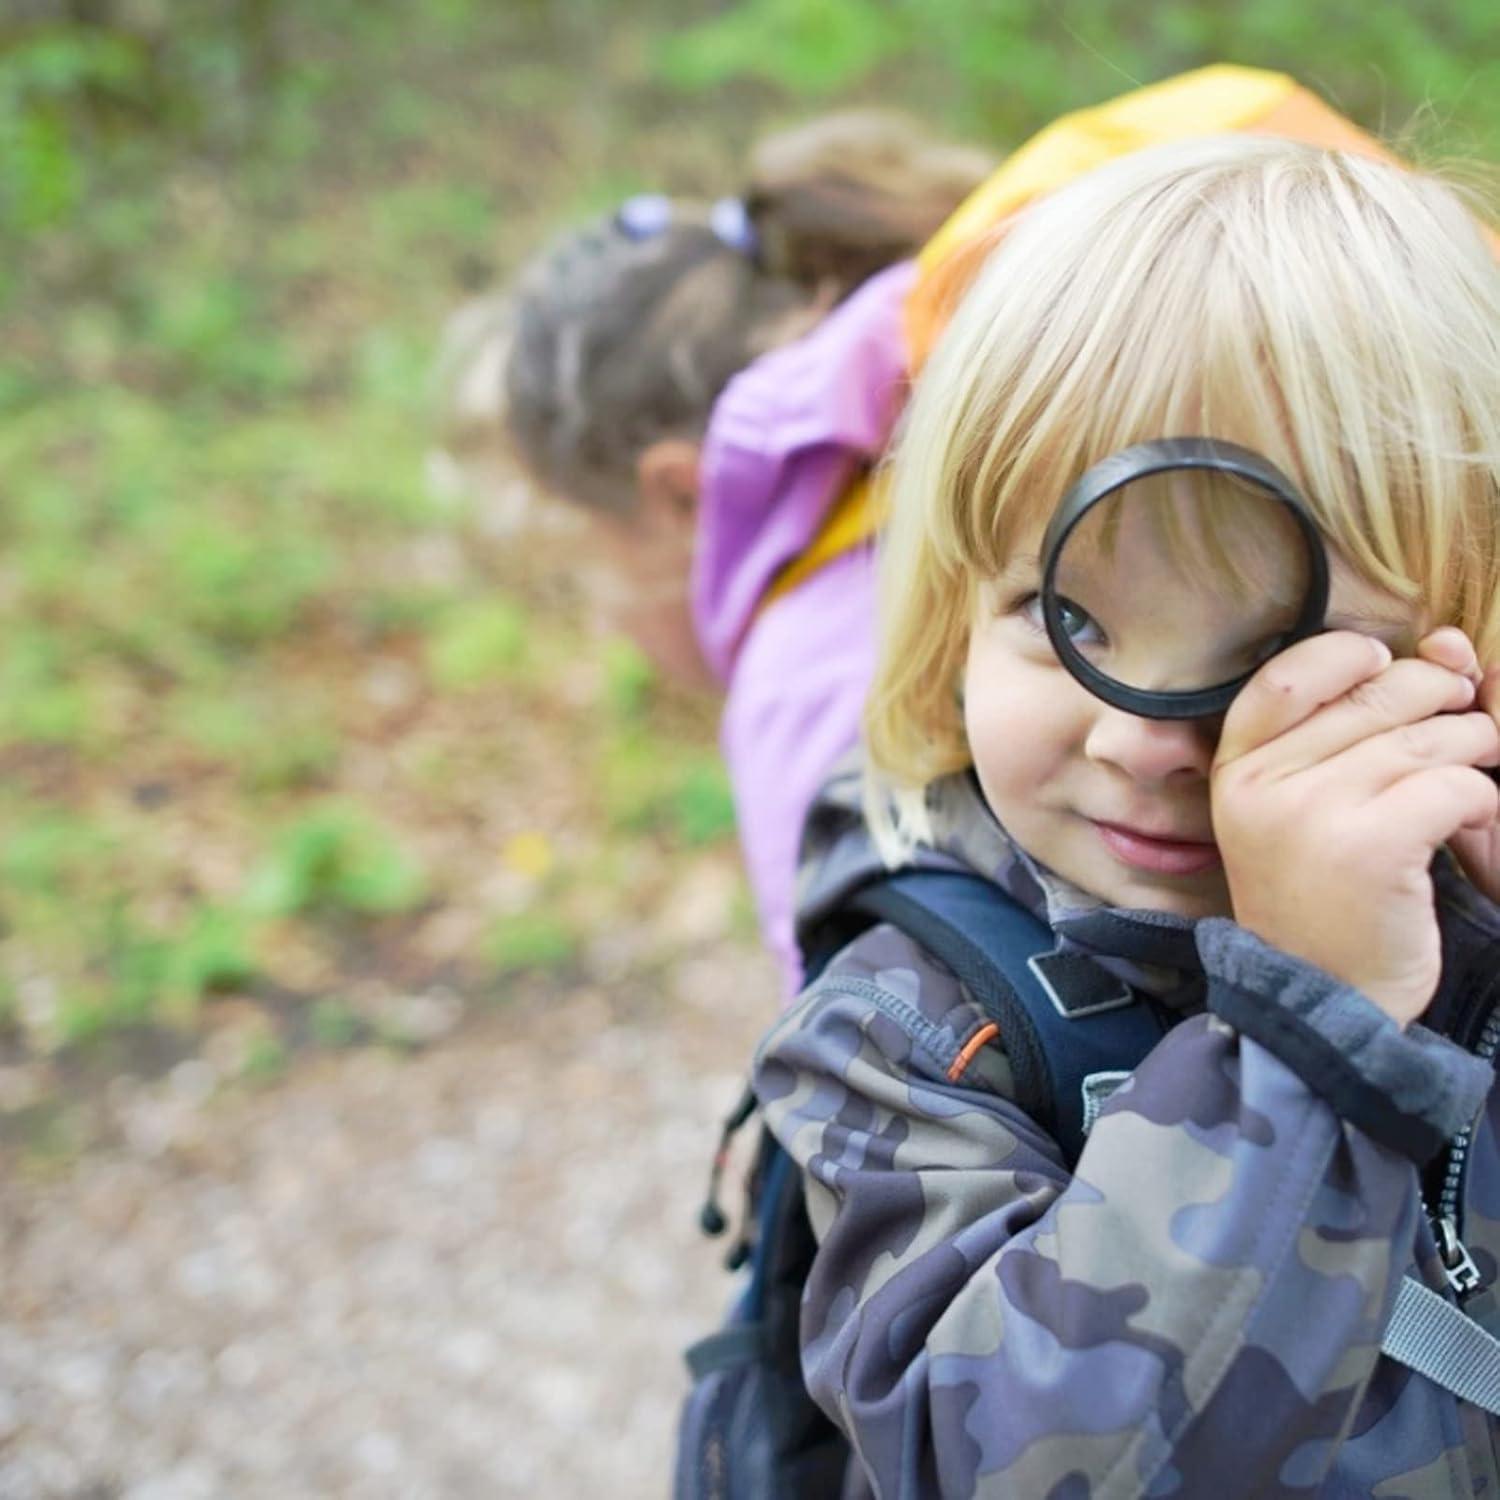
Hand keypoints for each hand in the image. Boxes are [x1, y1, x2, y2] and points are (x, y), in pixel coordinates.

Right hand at [1212, 631, 1499, 1026]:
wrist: (1321, 999)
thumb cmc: (1320, 897)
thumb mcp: (1298, 810)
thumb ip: (1355, 729)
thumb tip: (1451, 648)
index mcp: (1236, 769)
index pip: (1288, 674)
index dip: (1352, 657)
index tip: (1387, 674)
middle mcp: (1265, 783)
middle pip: (1378, 695)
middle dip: (1441, 705)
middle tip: (1458, 738)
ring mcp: (1315, 811)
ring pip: (1431, 738)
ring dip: (1473, 756)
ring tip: (1465, 794)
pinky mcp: (1372, 844)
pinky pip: (1457, 784)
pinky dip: (1482, 805)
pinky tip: (1469, 831)